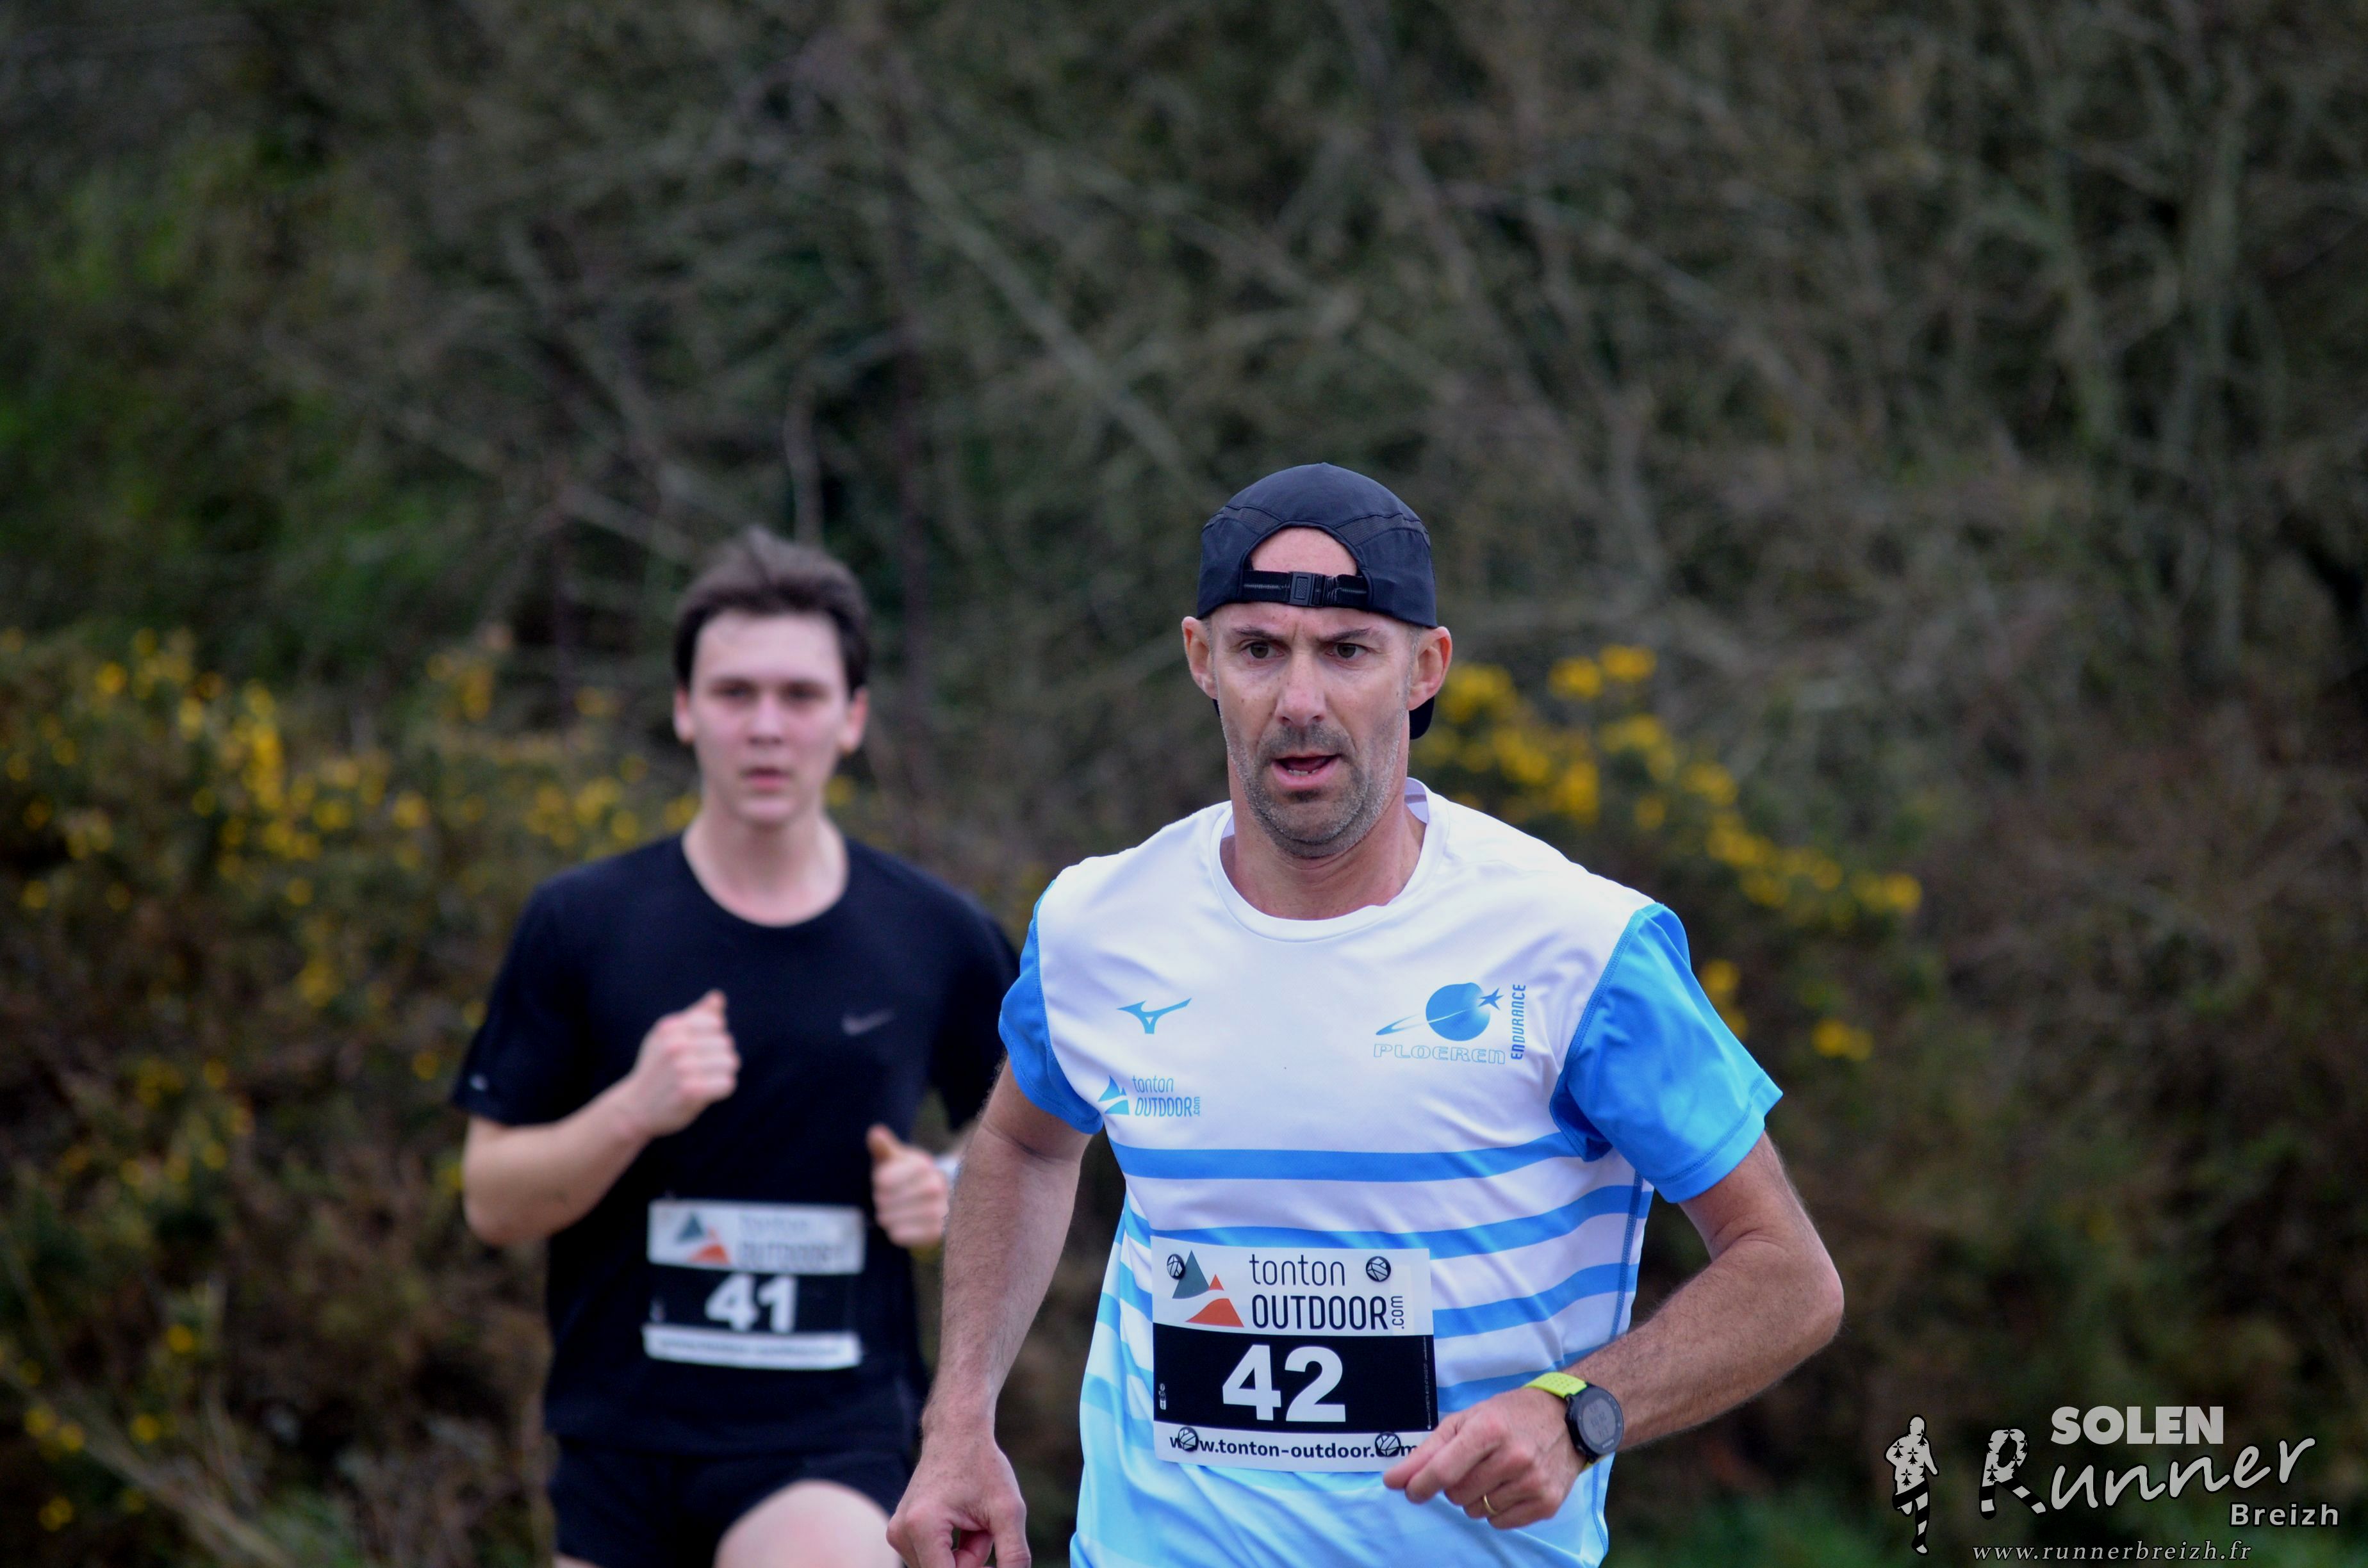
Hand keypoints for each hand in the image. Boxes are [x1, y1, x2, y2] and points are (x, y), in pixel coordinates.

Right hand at [618, 991, 737, 1138]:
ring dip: (722, 1073)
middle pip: (726, 1043)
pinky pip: (727, 1083)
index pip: (716, 1023)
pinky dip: (721, 1089)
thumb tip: (717, 997)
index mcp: (670, 1027)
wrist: (635, 1108)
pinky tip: (706, 1093)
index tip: (699, 1050)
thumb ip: (695, 1016)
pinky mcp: (691, 1092)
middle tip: (701, 1070)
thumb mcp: (668, 1037)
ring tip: (705, 1080)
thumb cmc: (657, 1068)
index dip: (713, 1037)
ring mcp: (682, 1069)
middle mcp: (675, 1045)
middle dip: (719, 1056)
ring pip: (730, 1062)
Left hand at [868, 1124, 950, 1250]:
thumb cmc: (905, 1178)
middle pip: (885, 1200)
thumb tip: (875, 1132)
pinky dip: (895, 1232)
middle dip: (880, 1201)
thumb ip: (884, 1148)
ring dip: (886, 1217)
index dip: (877, 1183)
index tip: (883, 1182)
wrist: (932, 1203)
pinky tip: (902, 1224)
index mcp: (924, 1165)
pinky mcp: (937, 1232)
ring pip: (891, 1219)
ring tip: (893, 1212)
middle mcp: (936, 1185)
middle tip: (887, 1200)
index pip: (882, 1181)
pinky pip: (900, 1235)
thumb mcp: (894, 1160)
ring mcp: (940, 1210)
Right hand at [887, 1416, 1028, 1567]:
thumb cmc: (982, 1465)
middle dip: (974, 1561)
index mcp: (923, 1526)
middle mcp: (901, 1533)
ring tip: (977, 1522)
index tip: (993, 1564)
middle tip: (988, 1530)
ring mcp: (897, 1534)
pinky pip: (934, 1558)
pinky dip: (955, 1549)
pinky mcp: (900, 1533)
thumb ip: (1014, 1556)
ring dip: (966, 1556)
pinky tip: (965, 1522)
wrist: (956, 1432)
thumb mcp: (1008, 1511)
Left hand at [1382, 1387, 1581, 1529]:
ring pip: (1476, 1511)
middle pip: (1456, 1494)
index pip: (1442, 1471)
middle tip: (1472, 1465)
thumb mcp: (1465, 1421)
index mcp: (1488, 1429)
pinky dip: (1496, 1510)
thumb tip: (1392, 1481)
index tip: (1409, 1491)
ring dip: (1476, 1497)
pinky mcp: (1547, 1503)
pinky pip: (1500, 1523)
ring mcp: (1532, 1482)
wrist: (1566, 1419)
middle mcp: (1513, 1457)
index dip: (1419, 1486)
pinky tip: (1509, 1486)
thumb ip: (1426, 1452)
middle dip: (1455, 1484)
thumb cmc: (1508, 1416)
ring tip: (1495, 1472)